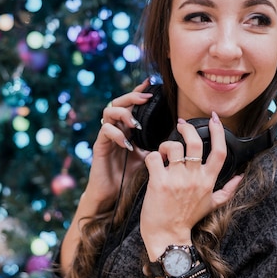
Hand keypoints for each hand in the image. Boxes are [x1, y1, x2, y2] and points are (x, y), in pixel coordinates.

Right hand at [82, 79, 152, 205]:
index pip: (132, 104)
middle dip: (132, 97)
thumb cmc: (130, 175)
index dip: (139, 92)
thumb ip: (156, 143)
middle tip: (146, 99)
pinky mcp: (99, 146)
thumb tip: (177, 136)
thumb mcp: (148, 156)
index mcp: (127, 128)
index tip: (151, 83)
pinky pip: (105, 131)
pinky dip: (116, 134)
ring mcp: (106, 136)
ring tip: (136, 124)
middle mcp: (116, 128)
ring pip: (109, 111)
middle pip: (118, 102)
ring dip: (124, 114)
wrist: (113, 194)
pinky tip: (127, 143)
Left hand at [140, 111, 242, 259]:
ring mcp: (177, 179)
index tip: (214, 119)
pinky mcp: (159, 182)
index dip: (218, 131)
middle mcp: (195, 178)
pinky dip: (151, 156)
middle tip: (181, 125)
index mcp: (208, 181)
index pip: (220, 151)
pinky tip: (152, 164)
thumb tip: (240, 177)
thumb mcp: (212, 205)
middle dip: (187, 128)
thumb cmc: (187, 220)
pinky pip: (153, 157)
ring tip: (163, 153)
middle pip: (195, 142)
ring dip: (166, 145)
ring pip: (173, 147)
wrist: (168, 236)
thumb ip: (228, 190)